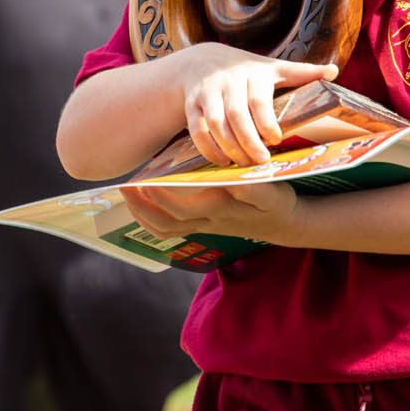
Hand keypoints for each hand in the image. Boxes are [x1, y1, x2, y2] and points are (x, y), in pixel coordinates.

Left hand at [123, 183, 299, 245]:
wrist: (284, 224)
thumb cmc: (276, 201)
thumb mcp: (271, 192)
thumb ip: (252, 188)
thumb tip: (230, 181)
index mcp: (220, 208)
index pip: (182, 208)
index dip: (160, 196)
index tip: (145, 181)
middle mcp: (207, 221)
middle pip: (166, 222)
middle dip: (142, 206)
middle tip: (125, 186)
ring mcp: (204, 226)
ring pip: (165, 228)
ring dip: (142, 214)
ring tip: (128, 194)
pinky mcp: (203, 226)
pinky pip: (170, 229)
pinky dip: (151, 219)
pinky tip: (142, 204)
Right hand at [176, 44, 338, 165]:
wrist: (202, 61)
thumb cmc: (247, 70)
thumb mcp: (273, 68)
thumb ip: (302, 72)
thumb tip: (334, 71)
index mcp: (252, 73)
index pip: (258, 99)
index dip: (267, 122)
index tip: (276, 140)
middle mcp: (228, 80)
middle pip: (236, 114)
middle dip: (249, 141)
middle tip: (262, 161)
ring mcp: (207, 92)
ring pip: (215, 123)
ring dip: (229, 147)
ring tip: (243, 163)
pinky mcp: (191, 104)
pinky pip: (197, 130)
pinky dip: (208, 148)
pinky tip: (222, 161)